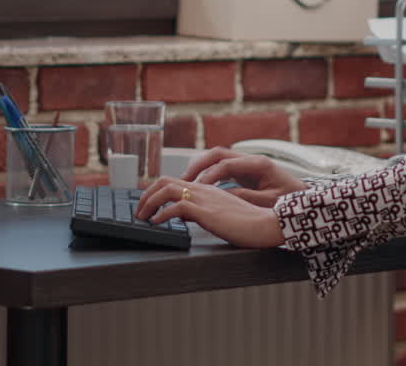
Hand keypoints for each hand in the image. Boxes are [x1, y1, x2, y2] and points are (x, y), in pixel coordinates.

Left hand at [134, 176, 284, 248]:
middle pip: (165, 181)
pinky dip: (161, 214)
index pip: (174, 182)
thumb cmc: (248, 223)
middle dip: (146, 195)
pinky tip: (157, 223)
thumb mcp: (220, 214)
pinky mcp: (207, 212)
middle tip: (139, 211)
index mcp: (207, 189)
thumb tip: (182, 215)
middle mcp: (203, 190)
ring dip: (149, 202)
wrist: (266, 225)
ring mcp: (204, 199)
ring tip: (142, 216)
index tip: (147, 205)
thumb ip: (201, 212)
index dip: (155, 191)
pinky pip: (176, 208)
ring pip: (166, 189)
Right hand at [182, 147, 308, 206]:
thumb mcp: (269, 202)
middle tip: (184, 180)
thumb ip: (247, 198)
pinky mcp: (244, 173)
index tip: (198, 187)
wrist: (303, 200)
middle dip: (199, 165)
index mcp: (258, 164)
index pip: (227, 164)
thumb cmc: (290, 200)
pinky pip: (221, 169)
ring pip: (217, 160)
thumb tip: (224, 197)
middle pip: (218, 154)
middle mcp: (250, 160)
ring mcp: (246, 165)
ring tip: (186, 182)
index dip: (211, 175)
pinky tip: (199, 186)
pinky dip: (208, 175)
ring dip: (201, 169)